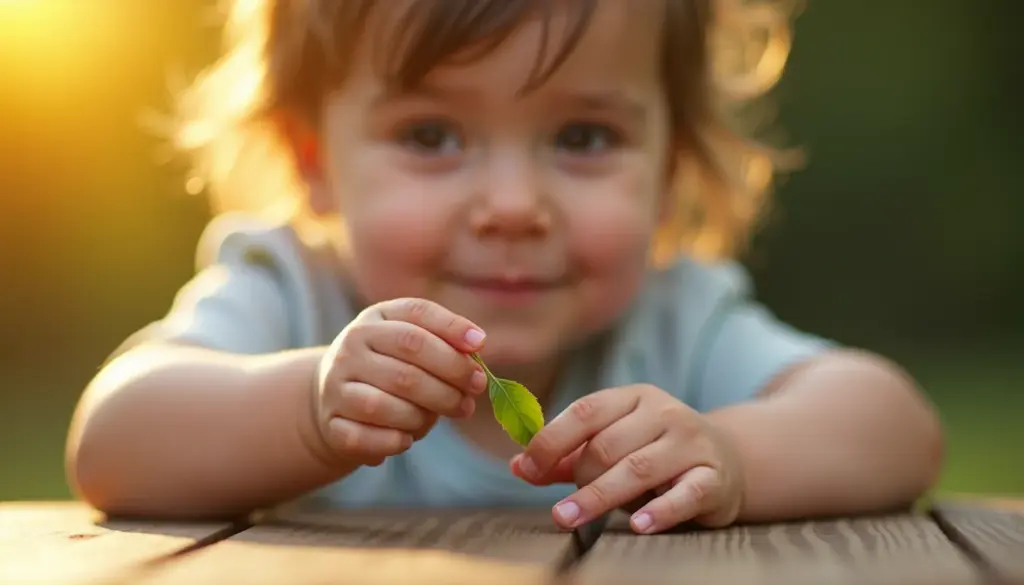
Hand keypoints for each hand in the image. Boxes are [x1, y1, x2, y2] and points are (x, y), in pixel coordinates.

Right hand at [312, 298, 488, 466]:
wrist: (334, 397)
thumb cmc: (390, 367)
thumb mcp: (412, 342)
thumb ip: (445, 340)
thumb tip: (477, 343)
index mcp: (374, 320)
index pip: (416, 316)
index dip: (452, 329)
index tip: (480, 346)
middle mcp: (350, 349)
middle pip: (408, 363)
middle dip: (450, 378)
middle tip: (474, 392)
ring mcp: (336, 387)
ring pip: (384, 405)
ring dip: (422, 416)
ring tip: (437, 417)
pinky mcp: (331, 424)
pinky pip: (364, 437)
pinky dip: (393, 441)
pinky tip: (408, 439)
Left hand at [510, 384, 744, 533]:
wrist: (727, 461)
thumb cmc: (654, 454)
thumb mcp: (612, 446)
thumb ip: (566, 458)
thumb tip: (519, 465)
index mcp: (633, 397)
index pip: (586, 411)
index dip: (551, 440)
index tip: (527, 468)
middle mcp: (664, 413)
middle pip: (608, 445)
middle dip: (577, 477)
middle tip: (562, 508)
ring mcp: (691, 443)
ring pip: (638, 468)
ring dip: (599, 496)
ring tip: (570, 519)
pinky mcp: (714, 476)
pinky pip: (685, 493)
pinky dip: (661, 511)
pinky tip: (639, 525)